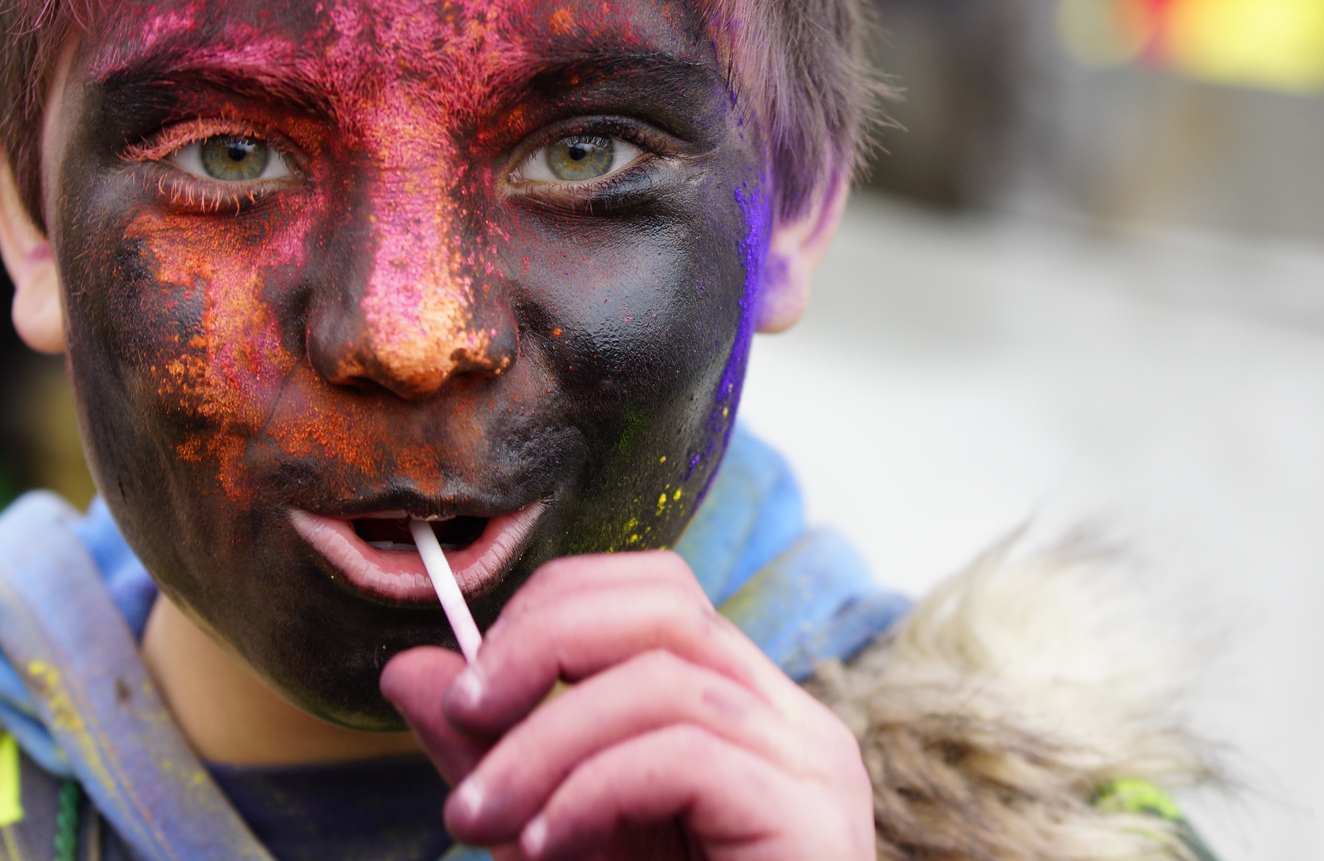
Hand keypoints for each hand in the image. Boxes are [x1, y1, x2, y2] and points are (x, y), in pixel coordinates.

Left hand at [380, 550, 876, 860]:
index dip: (555, 610)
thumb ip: (492, 755)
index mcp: (744, 708)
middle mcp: (791, 720)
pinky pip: (686, 756)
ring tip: (480, 819)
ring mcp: (811, 765)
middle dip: (544, 641)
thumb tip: (406, 667)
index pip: (658, 593)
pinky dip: (592, 788)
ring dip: (546, 738)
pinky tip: (544, 845)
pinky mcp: (806, 819)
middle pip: (669, 604)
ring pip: (666, 678)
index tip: (468, 690)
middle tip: (463, 713)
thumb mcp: (550, 834)